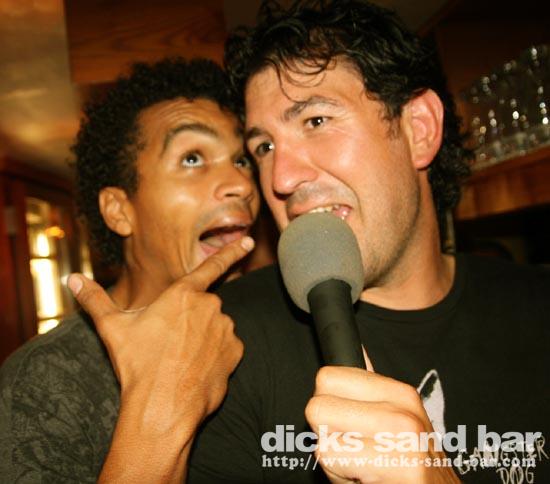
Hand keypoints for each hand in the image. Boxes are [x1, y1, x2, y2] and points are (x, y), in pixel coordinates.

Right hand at [68, 237, 252, 439]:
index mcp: (183, 294)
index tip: (249, 242)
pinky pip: (227, 347)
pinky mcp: (235, 352)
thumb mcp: (112, 328)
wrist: (161, 407)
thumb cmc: (137, 364)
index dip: (231, 252)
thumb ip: (95, 299)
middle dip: (189, 320)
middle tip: (168, 343)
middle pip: (203, 306)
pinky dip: (215, 354)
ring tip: (180, 358)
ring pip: (215, 326)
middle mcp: (210, 306)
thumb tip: (72, 279)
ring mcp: (225, 329)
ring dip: (203, 337)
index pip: (211, 266)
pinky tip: (197, 367)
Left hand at [305, 350, 459, 483]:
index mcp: (399, 393)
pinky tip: (367, 479)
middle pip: (317, 407)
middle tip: (353, 451)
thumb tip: (357, 350)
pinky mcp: (401, 468)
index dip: (327, 406)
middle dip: (326, 435)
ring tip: (362, 466)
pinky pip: (337, 463)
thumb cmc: (406, 466)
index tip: (345, 425)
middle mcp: (404, 411)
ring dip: (335, 460)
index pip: (327, 378)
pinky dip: (341, 477)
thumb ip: (368, 389)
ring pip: (324, 440)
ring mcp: (404, 440)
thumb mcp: (391, 421)